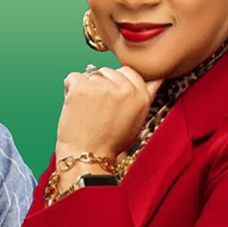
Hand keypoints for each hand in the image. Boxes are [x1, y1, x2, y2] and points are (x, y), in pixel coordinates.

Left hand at [55, 67, 161, 183]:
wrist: (87, 155)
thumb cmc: (111, 142)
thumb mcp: (137, 120)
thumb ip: (146, 95)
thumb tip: (158, 78)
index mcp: (141, 95)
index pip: (127, 71)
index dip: (115, 84)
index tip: (109, 101)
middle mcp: (124, 88)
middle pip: (108, 71)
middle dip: (101, 85)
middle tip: (97, 109)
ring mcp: (103, 86)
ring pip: (90, 74)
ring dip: (85, 88)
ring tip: (86, 109)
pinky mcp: (81, 86)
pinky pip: (73, 77)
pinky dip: (69, 88)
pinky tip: (74, 105)